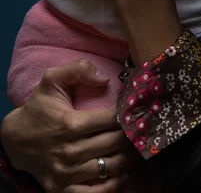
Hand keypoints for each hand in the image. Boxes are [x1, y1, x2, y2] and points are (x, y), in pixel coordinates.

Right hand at [1, 61, 130, 192]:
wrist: (14, 140)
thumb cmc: (38, 108)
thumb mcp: (51, 80)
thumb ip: (77, 69)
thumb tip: (104, 77)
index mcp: (70, 123)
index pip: (112, 119)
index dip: (127, 114)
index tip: (135, 111)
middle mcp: (69, 151)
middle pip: (115, 143)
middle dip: (130, 134)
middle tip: (137, 129)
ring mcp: (66, 173)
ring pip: (110, 167)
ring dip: (126, 158)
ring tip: (131, 148)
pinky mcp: (62, 189)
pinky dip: (113, 185)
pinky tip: (121, 174)